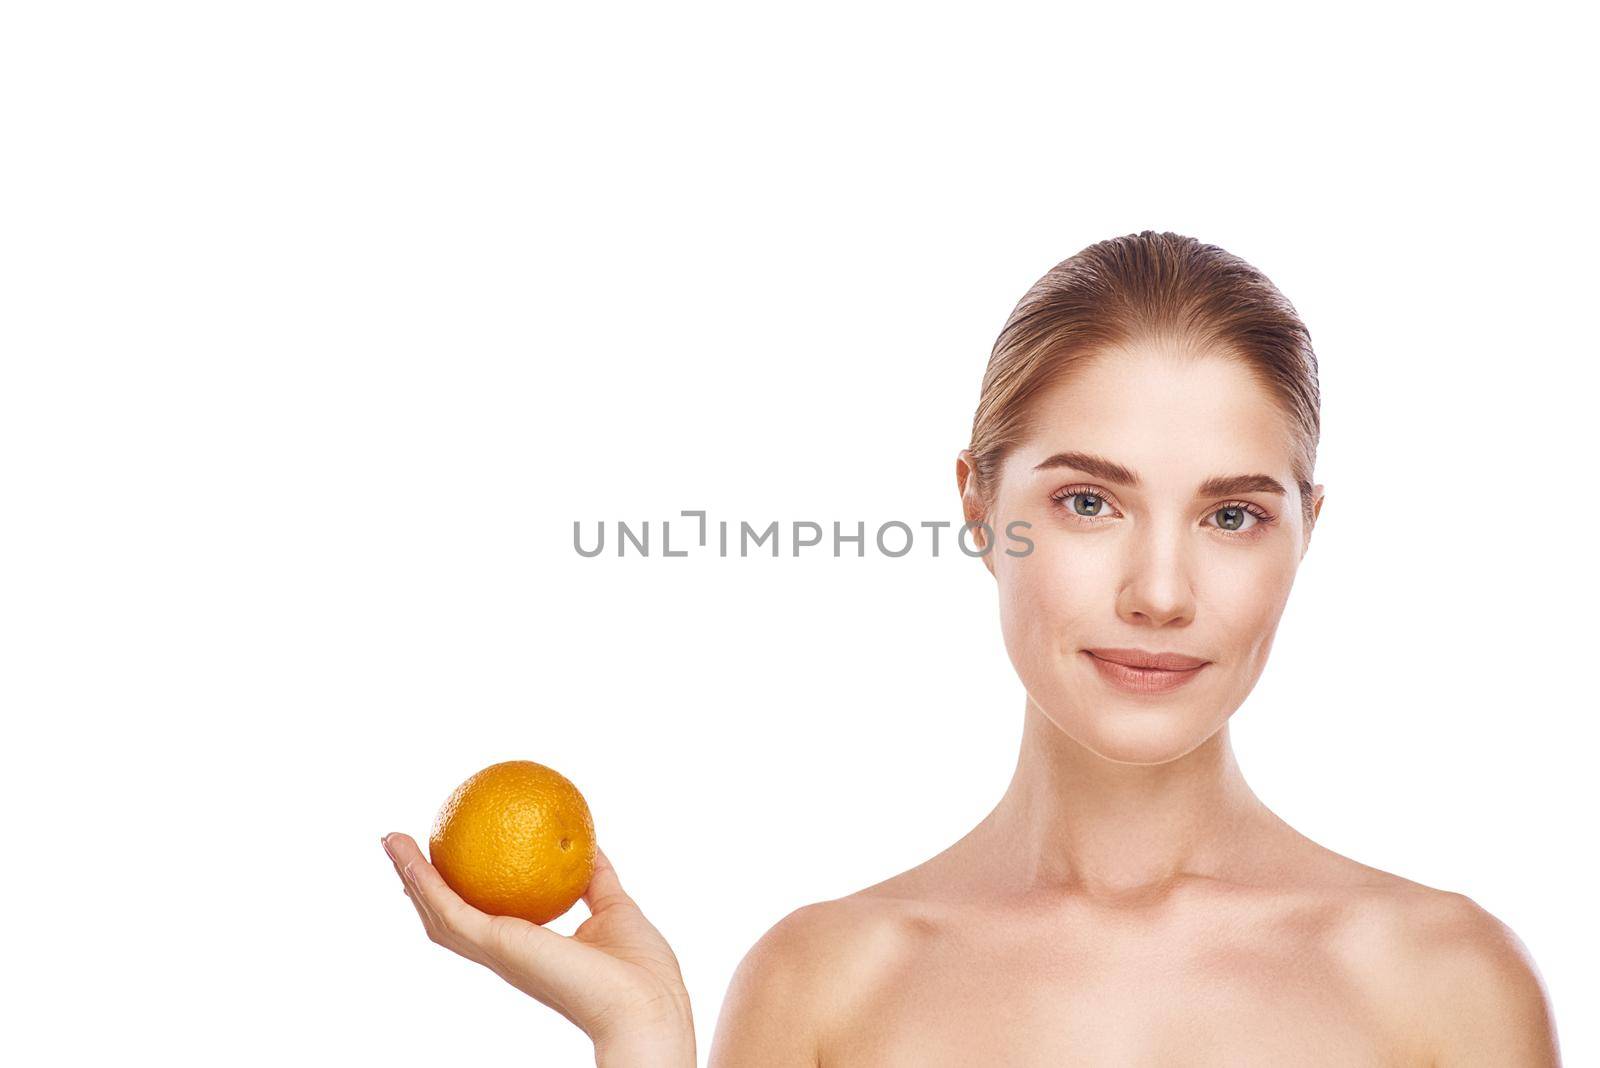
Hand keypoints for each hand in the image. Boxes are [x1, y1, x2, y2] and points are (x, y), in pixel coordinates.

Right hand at [381, 832, 694, 1066]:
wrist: (646, 1002)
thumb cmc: (641, 971)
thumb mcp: (614, 908)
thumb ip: (597, 878)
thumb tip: (590, 842)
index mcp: (529, 949)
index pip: (483, 919)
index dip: (459, 892)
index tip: (447, 858)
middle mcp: (505, 954)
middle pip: (448, 919)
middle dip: (423, 886)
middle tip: (404, 848)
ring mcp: (497, 951)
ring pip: (437, 914)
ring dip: (411, 877)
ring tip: (392, 840)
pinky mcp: (496, 945)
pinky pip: (449, 909)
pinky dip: (424, 881)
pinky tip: (411, 855)